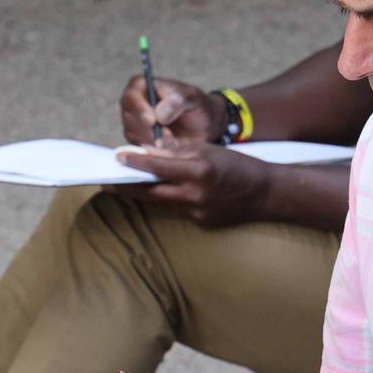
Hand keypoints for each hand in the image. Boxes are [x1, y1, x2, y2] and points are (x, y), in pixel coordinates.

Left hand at [110, 140, 276, 229]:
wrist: (266, 194)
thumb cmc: (239, 166)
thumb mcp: (210, 149)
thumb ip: (179, 151)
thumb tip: (150, 150)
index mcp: (200, 170)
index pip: (158, 166)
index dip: (135, 162)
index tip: (117, 158)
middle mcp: (197, 194)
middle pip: (151, 192)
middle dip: (127, 186)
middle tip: (106, 181)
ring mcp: (198, 212)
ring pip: (162, 202)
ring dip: (144, 193)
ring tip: (127, 185)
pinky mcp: (201, 222)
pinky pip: (177, 209)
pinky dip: (168, 199)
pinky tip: (160, 193)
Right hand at [120, 74, 221, 144]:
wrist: (200, 124)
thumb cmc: (194, 105)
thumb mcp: (192, 98)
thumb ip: (178, 101)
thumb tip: (159, 114)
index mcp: (140, 86)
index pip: (131, 97)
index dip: (140, 109)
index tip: (153, 121)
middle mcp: (132, 105)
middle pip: (129, 119)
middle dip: (148, 130)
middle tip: (169, 136)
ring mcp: (132, 124)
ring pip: (134, 136)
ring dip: (154, 141)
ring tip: (175, 141)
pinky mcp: (138, 141)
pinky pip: (141, 149)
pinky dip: (156, 150)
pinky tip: (171, 147)